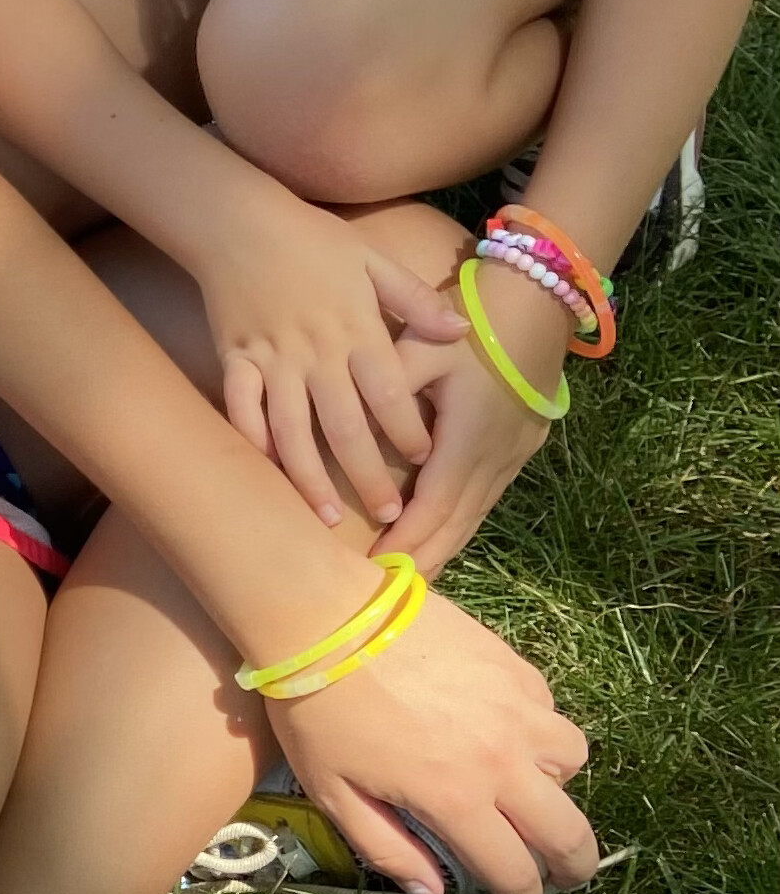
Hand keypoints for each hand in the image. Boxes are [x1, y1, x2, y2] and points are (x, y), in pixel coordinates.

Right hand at [196, 187, 467, 527]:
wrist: (239, 222)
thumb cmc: (312, 240)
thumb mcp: (372, 260)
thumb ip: (414, 300)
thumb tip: (459, 331)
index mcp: (355, 329)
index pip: (388, 391)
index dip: (408, 430)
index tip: (425, 461)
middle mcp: (315, 353)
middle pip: (344, 426)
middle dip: (367, 474)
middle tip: (387, 516)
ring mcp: (271, 360)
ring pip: (292, 431)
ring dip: (310, 477)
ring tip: (327, 517)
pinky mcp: (235, 360)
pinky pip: (241, 411)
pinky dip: (252, 444)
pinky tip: (265, 475)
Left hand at [271, 586, 596, 893]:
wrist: (324, 617)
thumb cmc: (318, 711)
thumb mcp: (335, 794)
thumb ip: (389, 849)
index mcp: (456, 799)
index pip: (514, 870)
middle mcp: (501, 759)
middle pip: (568, 832)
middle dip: (574, 867)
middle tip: (565, 875)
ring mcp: (516, 708)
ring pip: (572, 762)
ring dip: (560, 789)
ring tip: (533, 793)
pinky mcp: (514, 666)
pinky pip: (550, 710)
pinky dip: (540, 731)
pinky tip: (508, 732)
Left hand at [386, 261, 566, 571]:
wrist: (538, 297)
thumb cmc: (471, 317)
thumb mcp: (420, 348)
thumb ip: (384, 390)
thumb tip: (355, 432)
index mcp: (467, 439)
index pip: (430, 510)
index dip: (403, 544)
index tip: (372, 571)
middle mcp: (497, 457)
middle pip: (455, 526)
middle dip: (422, 561)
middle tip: (387, 596)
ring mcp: (516, 454)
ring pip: (474, 516)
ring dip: (443, 546)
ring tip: (410, 579)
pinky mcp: (525, 446)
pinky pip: (487, 498)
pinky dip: (461, 522)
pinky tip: (442, 536)